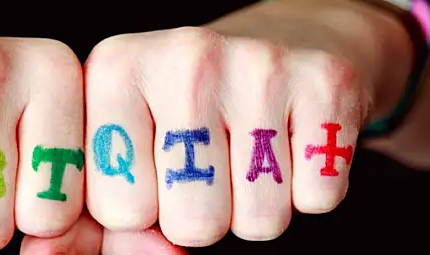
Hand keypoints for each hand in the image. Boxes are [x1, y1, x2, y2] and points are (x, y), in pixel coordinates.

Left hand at [84, 24, 375, 245]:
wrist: (283, 41)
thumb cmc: (184, 110)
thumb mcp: (121, 145)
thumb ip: (102, 209)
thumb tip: (110, 253)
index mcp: (115, 69)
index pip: (120, 208)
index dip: (142, 209)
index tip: (151, 171)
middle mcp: (184, 57)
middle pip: (191, 223)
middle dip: (200, 215)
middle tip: (207, 165)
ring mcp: (258, 63)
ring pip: (259, 219)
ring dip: (255, 206)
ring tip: (247, 152)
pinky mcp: (326, 80)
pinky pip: (317, 197)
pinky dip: (309, 189)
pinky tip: (292, 144)